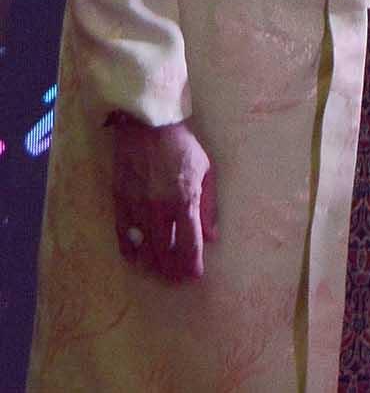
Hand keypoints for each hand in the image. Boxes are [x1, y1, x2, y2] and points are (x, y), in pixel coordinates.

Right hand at [109, 117, 215, 281]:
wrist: (148, 127)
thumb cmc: (183, 147)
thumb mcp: (206, 172)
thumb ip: (208, 206)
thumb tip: (212, 237)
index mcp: (185, 200)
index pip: (190, 243)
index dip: (191, 264)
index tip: (194, 277)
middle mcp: (160, 208)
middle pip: (165, 250)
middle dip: (171, 269)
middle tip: (175, 280)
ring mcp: (137, 205)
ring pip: (143, 245)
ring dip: (151, 263)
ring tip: (157, 273)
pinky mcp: (120, 200)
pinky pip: (122, 232)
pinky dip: (128, 248)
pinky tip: (134, 257)